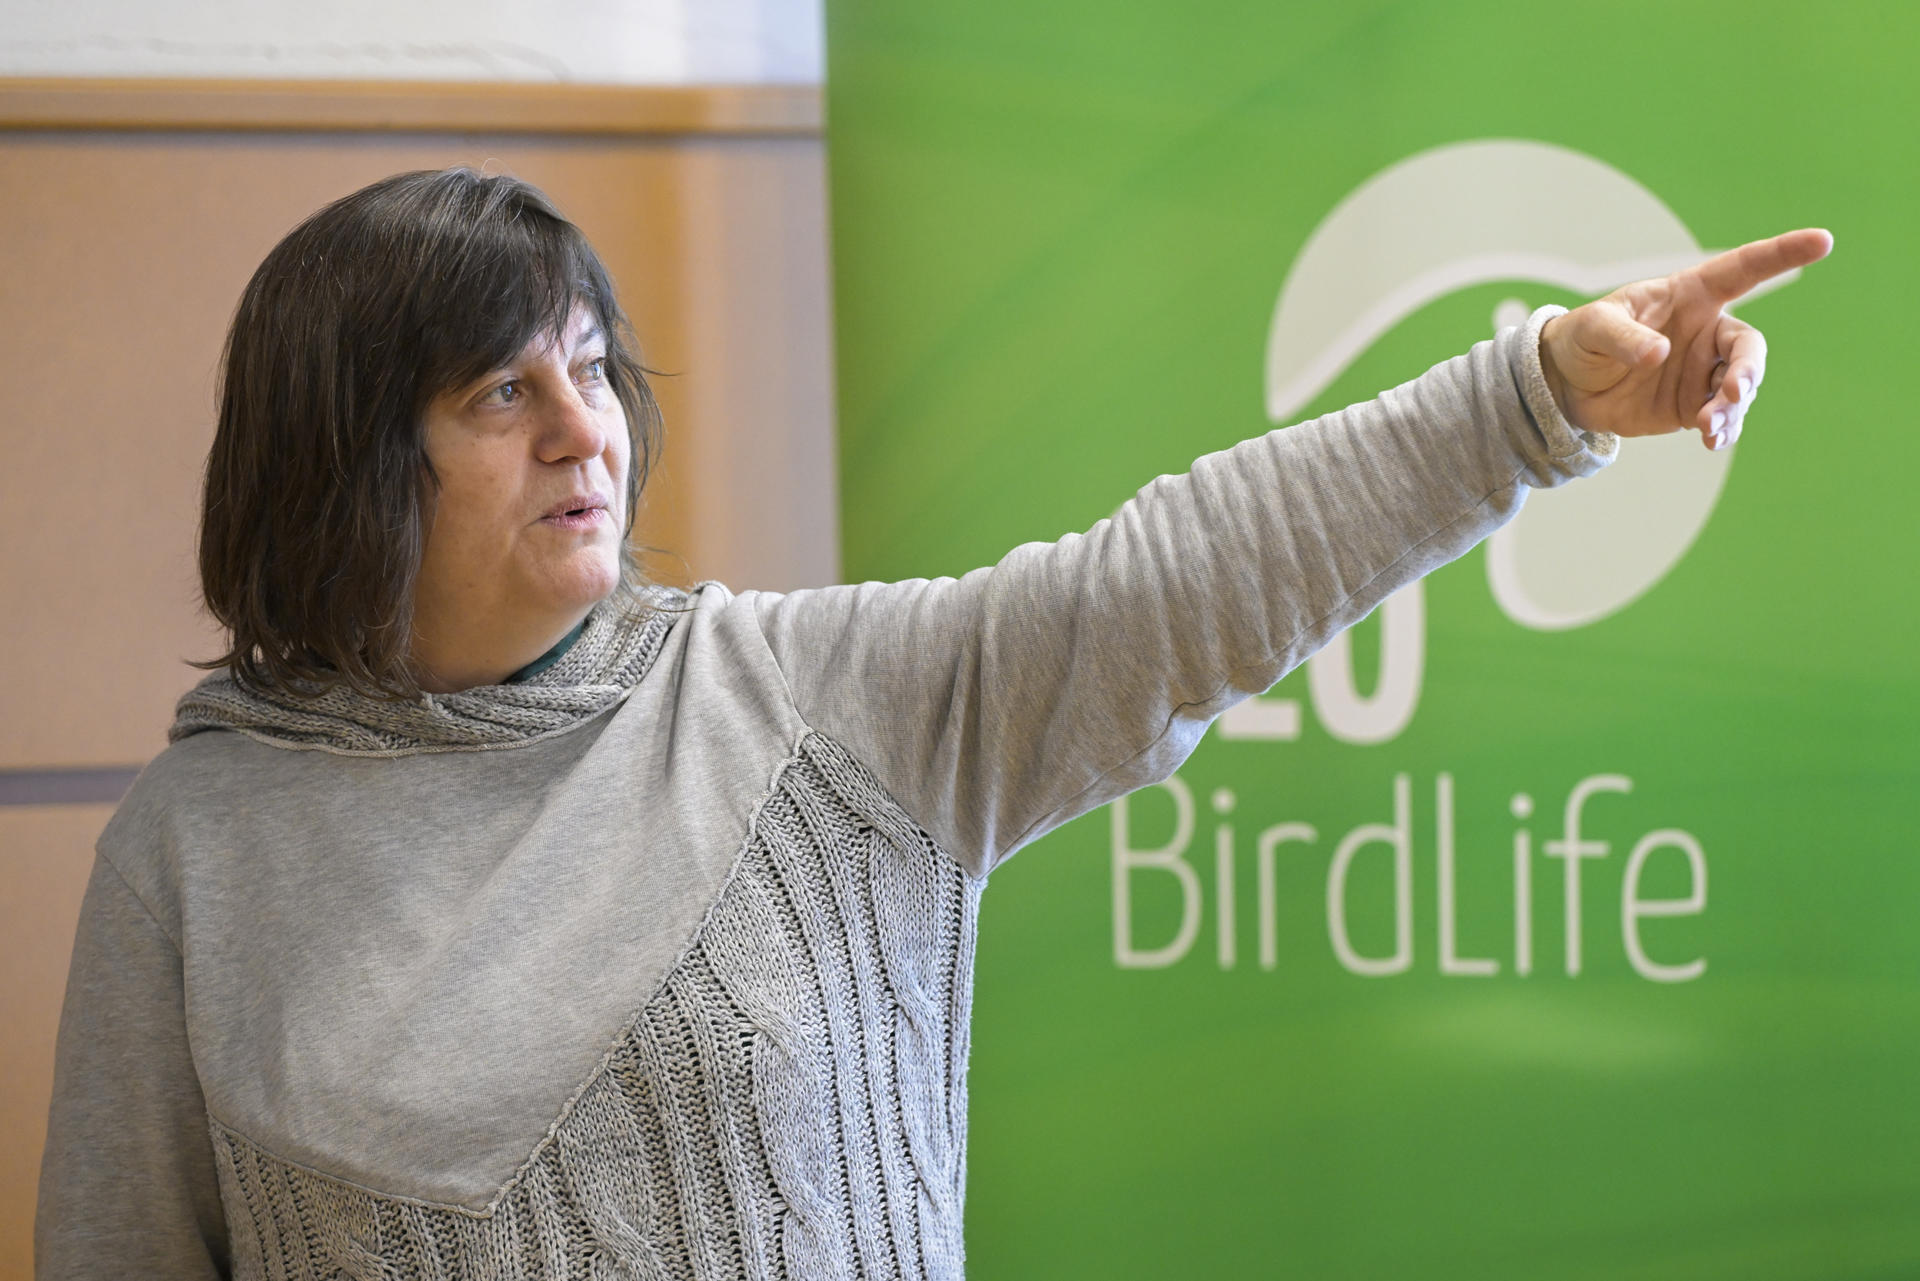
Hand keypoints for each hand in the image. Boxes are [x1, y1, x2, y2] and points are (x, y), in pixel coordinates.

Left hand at [1539, 228, 1833, 449]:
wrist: (1563, 386)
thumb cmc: (1581, 339)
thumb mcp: (1593, 327)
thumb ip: (1624, 338)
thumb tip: (1659, 354)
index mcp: (1689, 295)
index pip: (1743, 269)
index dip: (1781, 254)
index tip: (1822, 241)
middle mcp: (1706, 332)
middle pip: (1747, 347)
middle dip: (1747, 370)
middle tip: (1732, 394)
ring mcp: (1702, 370)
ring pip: (1738, 386)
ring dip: (1732, 407)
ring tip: (1709, 426)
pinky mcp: (1692, 405)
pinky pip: (1721, 417)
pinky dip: (1723, 429)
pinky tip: (1713, 440)